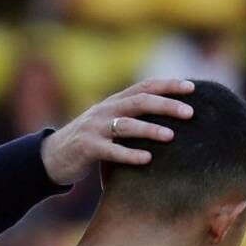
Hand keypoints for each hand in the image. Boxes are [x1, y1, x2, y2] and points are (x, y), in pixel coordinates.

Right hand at [39, 78, 194, 185]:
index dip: (168, 85)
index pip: (145, 87)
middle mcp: (105, 110)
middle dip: (166, 105)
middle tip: (190, 113)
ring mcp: (95, 128)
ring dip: (150, 129)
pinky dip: (130, 154)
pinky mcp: (87, 148)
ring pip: (126, 125)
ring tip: (171, 136)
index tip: (192, 88)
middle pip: (139, 101)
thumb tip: (169, 116)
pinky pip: (111, 151)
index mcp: (114, 102)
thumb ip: (132, 117)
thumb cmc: (90, 141)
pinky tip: (147, 159)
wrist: (53, 156)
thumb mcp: (110, 123)